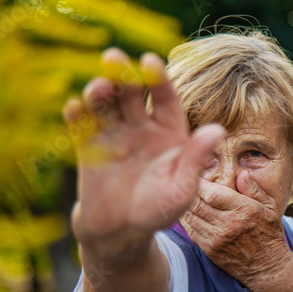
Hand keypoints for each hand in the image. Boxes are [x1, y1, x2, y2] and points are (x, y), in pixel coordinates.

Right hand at [64, 48, 224, 258]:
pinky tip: (75, 109)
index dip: (158, 79)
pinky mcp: (88, 146)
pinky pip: (82, 126)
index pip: (165, 97)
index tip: (150, 61)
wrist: (122, 232)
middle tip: (114, 59)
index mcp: (168, 130)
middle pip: (131, 93)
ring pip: (105, 104)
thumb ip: (195, 160)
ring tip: (98, 89)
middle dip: (123, 75)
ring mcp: (113, 134)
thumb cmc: (158, 211)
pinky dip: (77, 115)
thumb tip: (217, 130)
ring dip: (99, 91)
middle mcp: (141, 126)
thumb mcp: (182, 189)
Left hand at [181, 170, 292, 284]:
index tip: (199, 177)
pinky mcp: (209, 250)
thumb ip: (253, 189)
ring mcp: (217, 238)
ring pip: (191, 216)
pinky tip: (186, 212)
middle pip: (197, 203)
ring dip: (185, 205)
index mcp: (243, 209)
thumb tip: (241, 173)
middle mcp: (228, 224)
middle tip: (187, 185)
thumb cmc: (269, 233)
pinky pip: (191, 230)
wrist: (268, 267)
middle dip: (190, 192)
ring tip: (185, 196)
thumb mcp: (269, 207)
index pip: (212, 193)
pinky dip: (186, 219)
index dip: (201, 184)